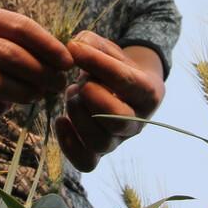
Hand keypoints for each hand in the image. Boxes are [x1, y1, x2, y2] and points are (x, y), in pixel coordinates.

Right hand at [0, 3, 72, 118]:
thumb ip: (18, 36)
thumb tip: (61, 58)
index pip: (20, 28)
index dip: (48, 46)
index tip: (68, 62)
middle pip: (8, 56)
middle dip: (40, 72)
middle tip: (59, 84)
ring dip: (22, 92)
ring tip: (38, 96)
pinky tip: (6, 107)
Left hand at [54, 31, 164, 171]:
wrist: (121, 89)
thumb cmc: (115, 66)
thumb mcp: (110, 50)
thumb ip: (94, 44)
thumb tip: (75, 46)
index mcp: (148, 93)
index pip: (127, 82)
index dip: (99, 64)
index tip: (74, 49)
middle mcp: (137, 122)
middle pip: (118, 120)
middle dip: (92, 97)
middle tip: (79, 83)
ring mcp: (118, 140)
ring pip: (101, 142)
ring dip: (79, 117)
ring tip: (71, 96)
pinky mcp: (99, 152)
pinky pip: (86, 163)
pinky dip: (68, 144)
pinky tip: (60, 120)